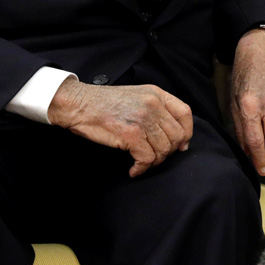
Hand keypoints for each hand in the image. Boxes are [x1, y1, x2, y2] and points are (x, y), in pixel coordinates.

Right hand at [47, 80, 192, 177]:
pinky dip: (142, 168)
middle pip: (177, 135)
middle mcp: (154, 104)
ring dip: (154, 162)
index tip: (181, 146)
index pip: (185, 113)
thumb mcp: (137, 96)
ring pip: (163, 149)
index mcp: (157, 94)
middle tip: (155, 158)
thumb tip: (176, 135)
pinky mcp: (131, 134)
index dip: (187, 132)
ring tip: (142, 164)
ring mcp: (143, 119)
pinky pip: (147, 158)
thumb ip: (156, 110)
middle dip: (168, 152)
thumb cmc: (104, 104)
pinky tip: (134, 169)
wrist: (78, 104)